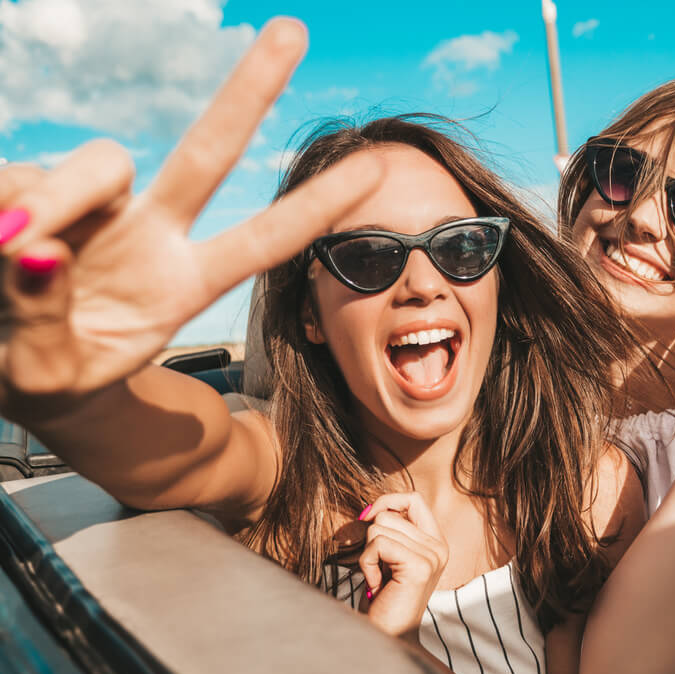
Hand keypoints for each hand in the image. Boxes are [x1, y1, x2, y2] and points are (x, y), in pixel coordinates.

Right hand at [0, 18, 381, 423]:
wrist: (5, 368)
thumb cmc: (47, 376)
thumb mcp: (45, 375)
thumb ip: (42, 321)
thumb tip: (37, 250)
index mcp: (182, 286)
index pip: (262, 241)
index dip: (316, 207)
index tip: (377, 169)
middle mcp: (151, 235)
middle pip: (209, 153)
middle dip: (250, 92)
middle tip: (295, 30)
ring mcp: (99, 209)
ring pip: (100, 164)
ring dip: (60, 197)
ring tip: (12, 251)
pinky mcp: (36, 190)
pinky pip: (20, 178)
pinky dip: (5, 202)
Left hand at [358, 493, 448, 640]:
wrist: (388, 636)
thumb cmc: (383, 599)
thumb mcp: (391, 558)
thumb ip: (392, 531)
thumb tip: (372, 509)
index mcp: (436, 542)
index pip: (414, 498)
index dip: (387, 501)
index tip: (368, 518)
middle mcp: (439, 547)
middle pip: (389, 514)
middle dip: (371, 540)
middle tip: (378, 568)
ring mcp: (432, 556)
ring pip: (379, 528)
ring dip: (368, 555)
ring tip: (378, 578)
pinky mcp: (420, 566)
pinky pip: (378, 544)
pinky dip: (367, 564)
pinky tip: (377, 585)